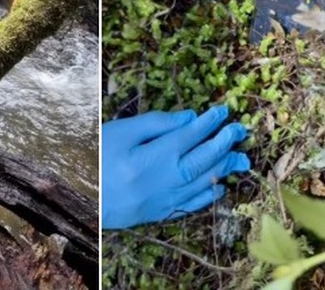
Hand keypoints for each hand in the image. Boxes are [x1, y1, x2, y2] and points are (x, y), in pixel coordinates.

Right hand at [101, 105, 249, 229]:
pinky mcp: (161, 214)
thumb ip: (155, 123)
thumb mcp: (120, 132)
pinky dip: (209, 196)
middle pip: (203, 159)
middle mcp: (165, 179)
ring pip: (204, 183)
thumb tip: (189, 118)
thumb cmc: (97, 160)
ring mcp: (165, 200)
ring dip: (224, 168)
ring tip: (241, 157)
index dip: (209, 122)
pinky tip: (220, 186)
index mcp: (154, 156)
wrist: (83, 201)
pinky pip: (193, 205)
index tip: (223, 110)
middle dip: (225, 143)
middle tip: (240, 130)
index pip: (190, 136)